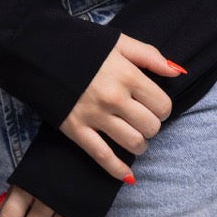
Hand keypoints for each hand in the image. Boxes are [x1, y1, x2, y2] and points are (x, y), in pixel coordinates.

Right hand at [59, 32, 182, 180]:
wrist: (39, 50)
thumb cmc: (83, 45)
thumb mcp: (118, 41)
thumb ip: (149, 55)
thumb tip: (177, 72)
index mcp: (127, 75)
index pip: (162, 106)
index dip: (161, 108)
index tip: (152, 105)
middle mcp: (114, 98)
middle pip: (151, 128)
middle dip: (150, 126)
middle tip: (140, 119)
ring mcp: (95, 116)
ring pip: (132, 144)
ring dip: (138, 145)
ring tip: (133, 136)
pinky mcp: (76, 130)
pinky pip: (102, 157)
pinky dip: (118, 170)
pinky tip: (127, 175)